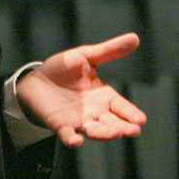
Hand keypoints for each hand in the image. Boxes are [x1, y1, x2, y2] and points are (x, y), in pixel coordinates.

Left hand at [16, 32, 146, 147]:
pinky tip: (77, 140)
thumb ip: (110, 51)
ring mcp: (78, 120)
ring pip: (94, 130)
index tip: (141, 120)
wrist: (37, 78)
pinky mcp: (60, 124)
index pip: (121, 106)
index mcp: (104, 96)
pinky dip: (72, 139)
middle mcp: (94, 112)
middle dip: (123, 127)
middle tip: (134, 130)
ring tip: (116, 133)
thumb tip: (135, 38)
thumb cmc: (65, 68)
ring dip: (104, 133)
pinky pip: (67, 134)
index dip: (131, 113)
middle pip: (111, 122)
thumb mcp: (87, 56)